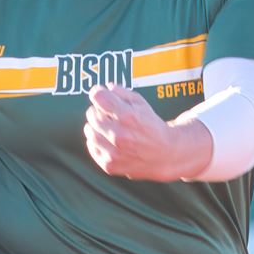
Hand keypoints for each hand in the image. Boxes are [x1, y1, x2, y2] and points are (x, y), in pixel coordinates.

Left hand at [83, 85, 208, 180]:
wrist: (165, 154)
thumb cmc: (152, 126)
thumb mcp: (142, 104)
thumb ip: (122, 92)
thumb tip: (104, 88)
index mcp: (128, 116)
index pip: (98, 97)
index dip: (98, 92)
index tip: (100, 94)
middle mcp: (119, 135)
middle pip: (91, 114)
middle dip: (97, 110)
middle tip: (105, 113)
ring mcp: (114, 152)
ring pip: (89, 131)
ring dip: (94, 126)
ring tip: (105, 126)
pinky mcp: (109, 164)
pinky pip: (91, 147)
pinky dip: (95, 141)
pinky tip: (106, 140)